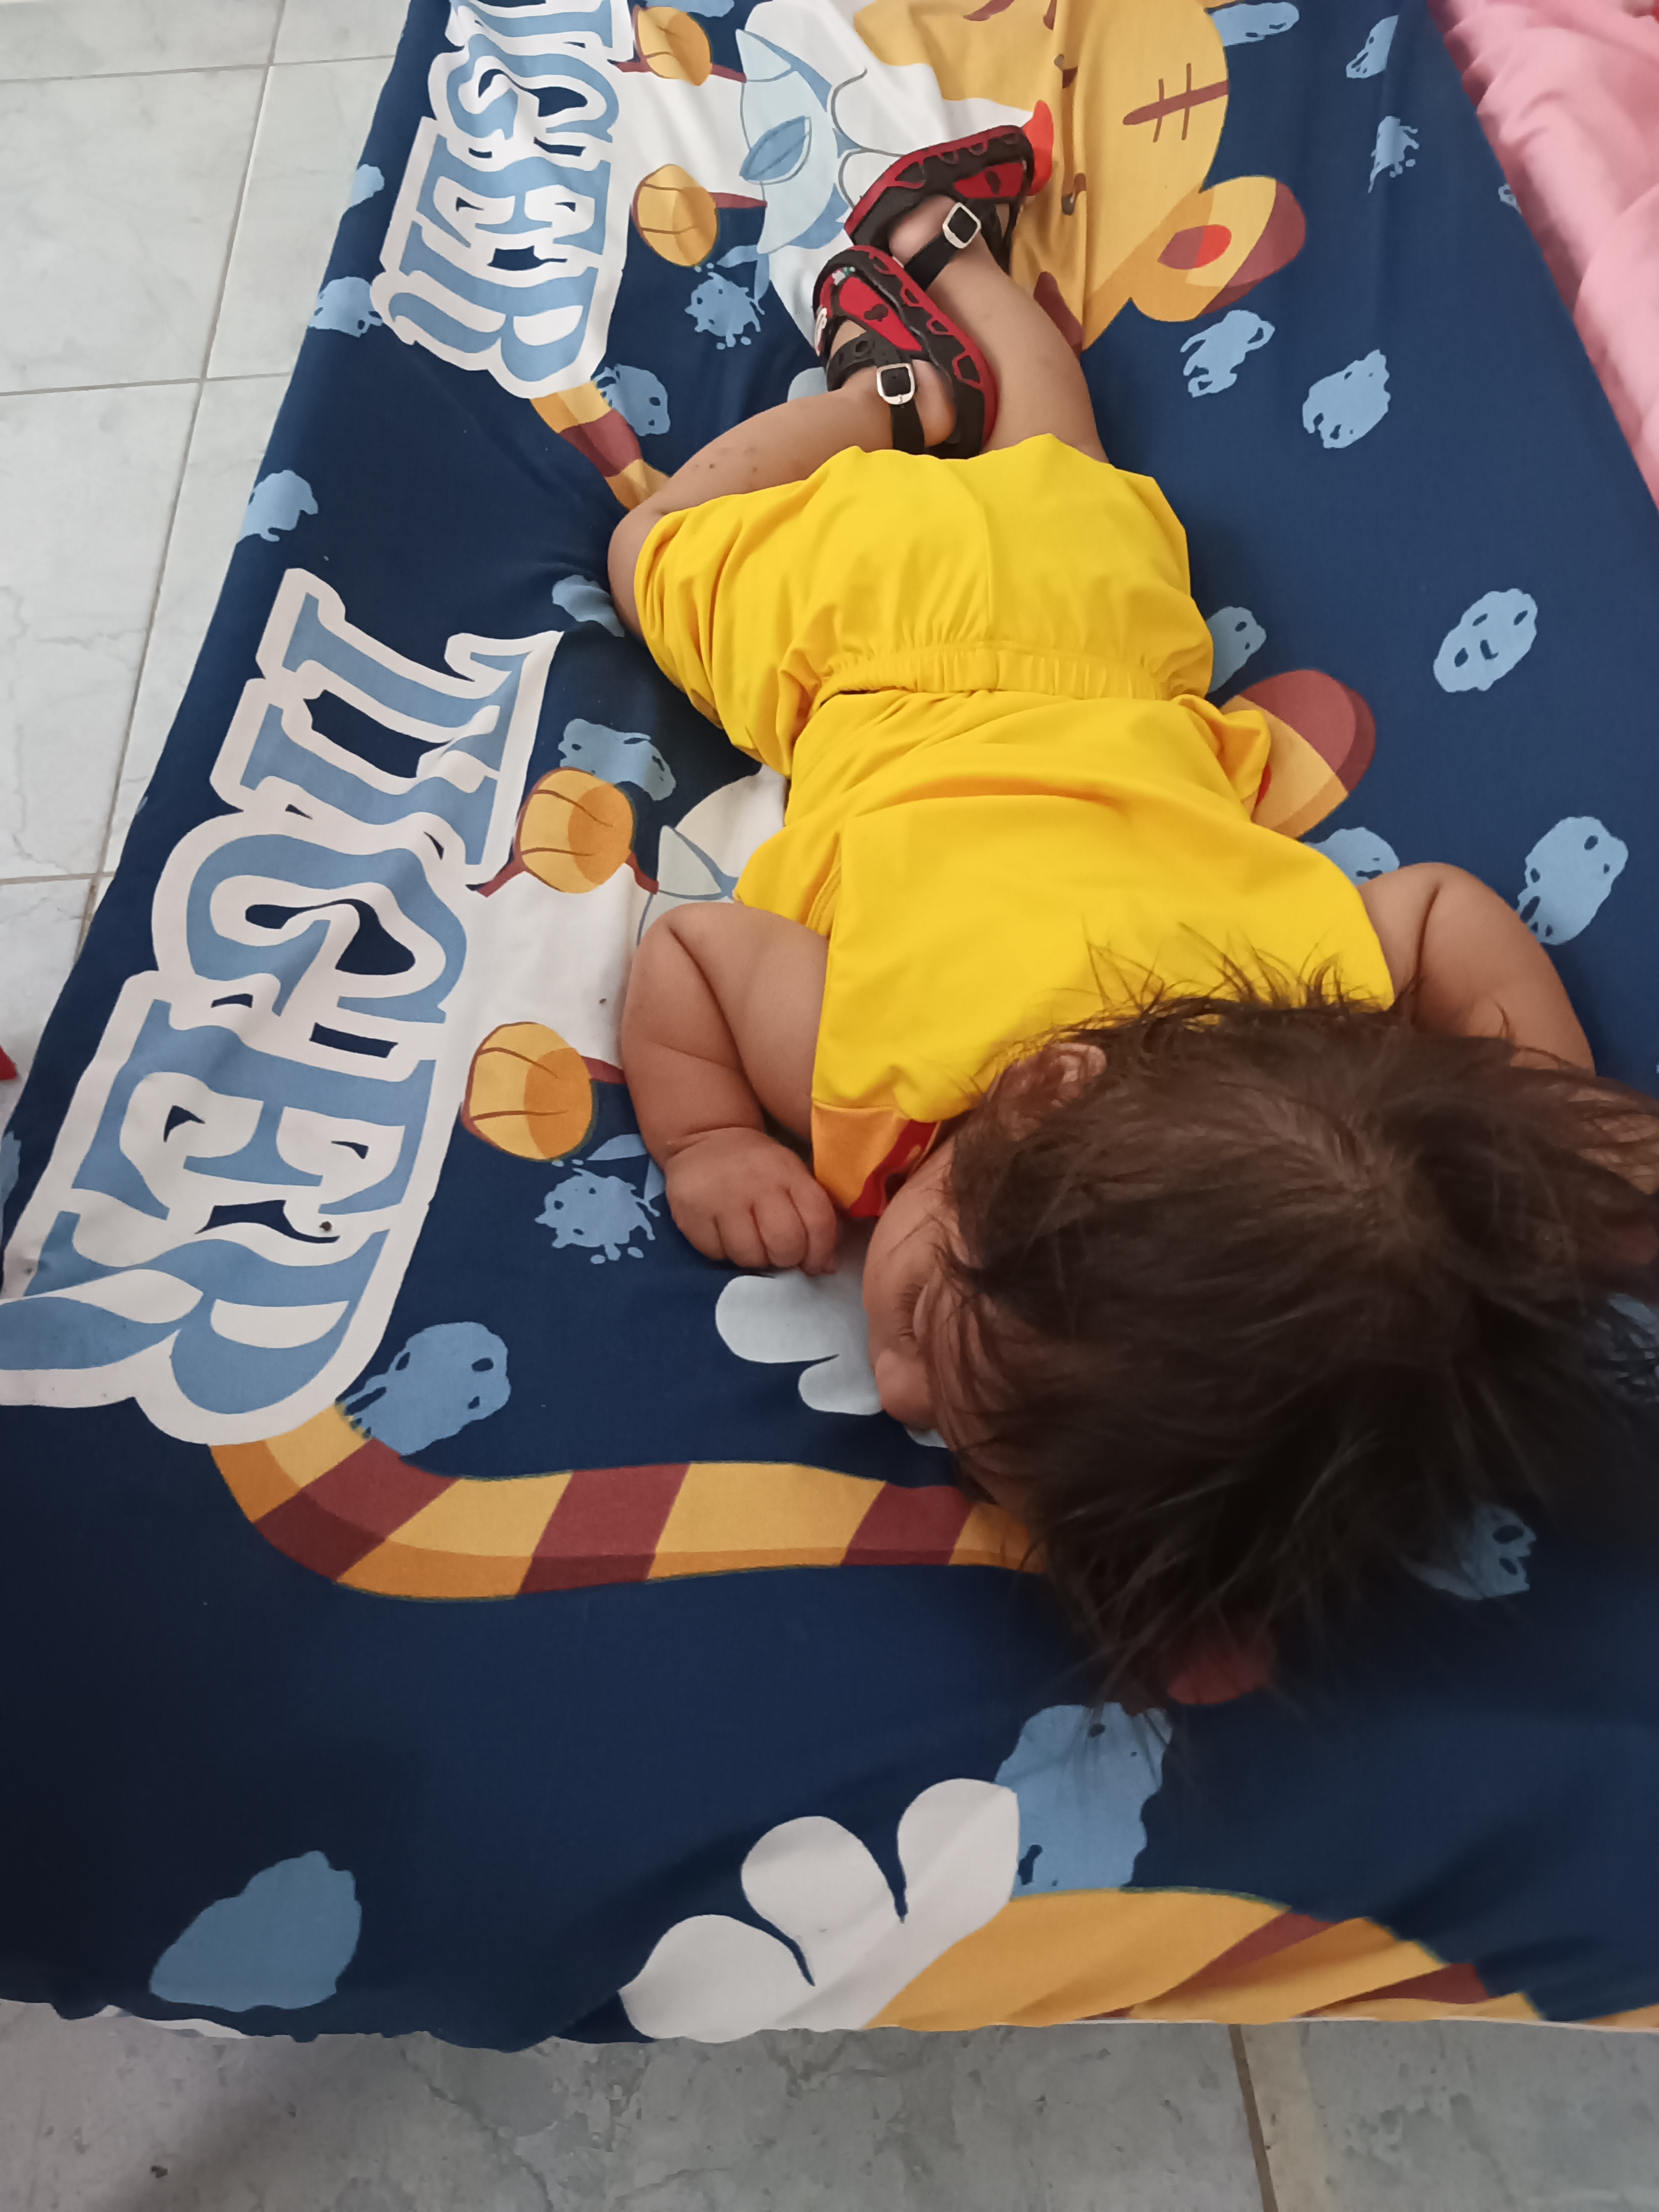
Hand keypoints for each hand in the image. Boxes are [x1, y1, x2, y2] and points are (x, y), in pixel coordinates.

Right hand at [664, 1127, 837, 1273]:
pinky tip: (726, 1235)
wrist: (707, 1138)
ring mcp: (720, 1197)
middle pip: (785, 1244)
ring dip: (754, 1259)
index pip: (818, 1220)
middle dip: (787, 1259)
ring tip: (751, 1242)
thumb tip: (827, 1266)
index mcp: (789, 1172)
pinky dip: (725, 1253)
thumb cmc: (760, 1169)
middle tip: (779, 1253)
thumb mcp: (794, 1178)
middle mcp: (757, 1182)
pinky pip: (716, 1254)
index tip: (814, 1263)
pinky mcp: (690, 1211)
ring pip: (749, 1256)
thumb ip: (815, 1217)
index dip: (821, 1251)